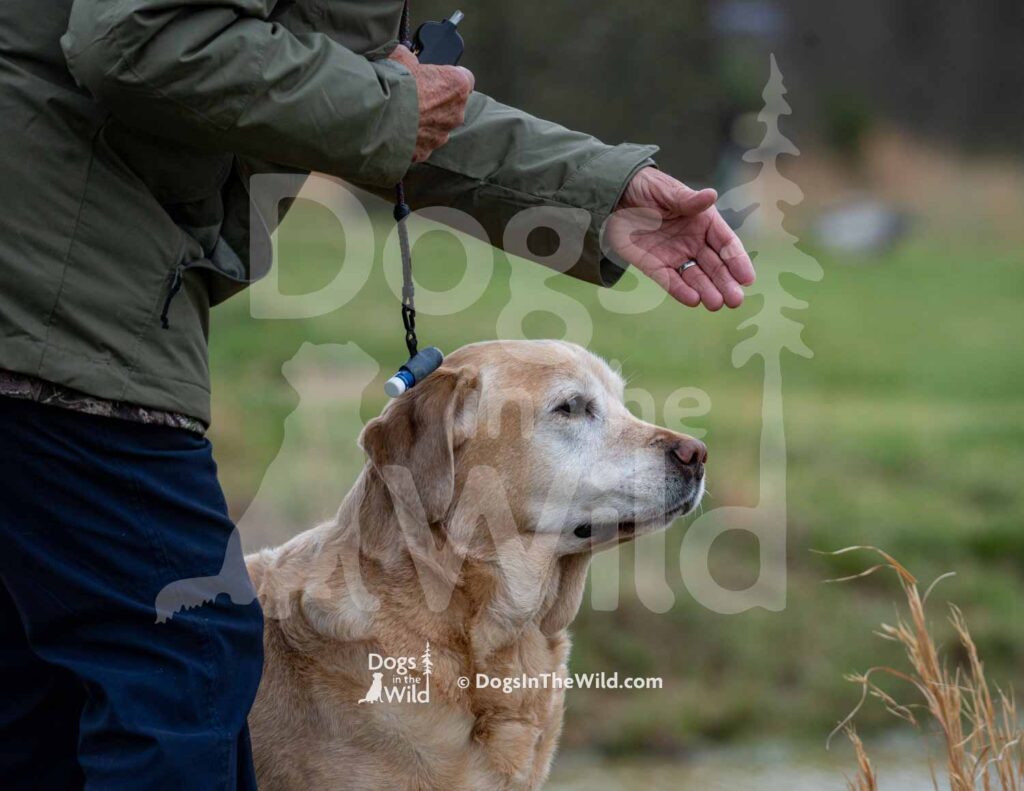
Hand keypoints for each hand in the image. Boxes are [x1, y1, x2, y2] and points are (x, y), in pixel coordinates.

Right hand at [389, 45, 474, 162]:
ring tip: (402, 115)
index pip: (465, 78)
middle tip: (414, 96)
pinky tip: (396, 131)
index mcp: (457, 85)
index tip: (436, 77)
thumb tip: (407, 60)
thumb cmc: (391, 81)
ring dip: (424, 122)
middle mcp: (456, 114)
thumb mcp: (401, 55)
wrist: (373, 115)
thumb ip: (411, 58)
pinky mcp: (425, 153)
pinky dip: (411, 139)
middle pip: (451, 106)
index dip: (449, 77)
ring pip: (437, 127)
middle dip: (436, 101)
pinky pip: (421, 144)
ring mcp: (441, 136)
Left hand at [607, 168, 754, 309]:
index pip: (726, 244)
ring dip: (706, 291)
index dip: (737, 261)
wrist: (615, 195)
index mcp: (704, 222)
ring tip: (716, 304)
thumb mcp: (667, 191)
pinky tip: (693, 300)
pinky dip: (680, 291)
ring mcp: (675, 256)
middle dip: (726, 283)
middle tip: (735, 301)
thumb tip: (711, 195)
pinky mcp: (654, 265)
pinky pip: (670, 281)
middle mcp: (694, 242)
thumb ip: (687, 200)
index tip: (747, 279)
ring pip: (695, 277)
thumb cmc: (647, 187)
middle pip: (715, 266)